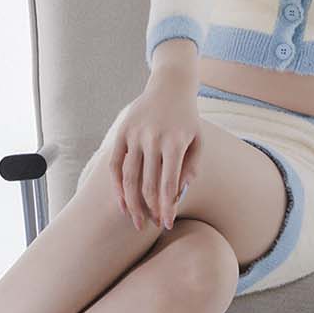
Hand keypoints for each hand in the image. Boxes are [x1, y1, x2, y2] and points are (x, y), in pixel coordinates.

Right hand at [109, 79, 202, 230]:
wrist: (170, 86)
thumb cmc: (187, 119)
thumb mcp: (198, 140)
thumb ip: (191, 168)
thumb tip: (177, 195)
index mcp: (174, 143)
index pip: (168, 184)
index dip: (167, 207)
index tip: (168, 224)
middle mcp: (153, 139)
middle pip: (148, 185)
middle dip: (151, 209)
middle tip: (155, 225)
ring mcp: (134, 136)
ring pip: (129, 178)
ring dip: (132, 204)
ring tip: (136, 221)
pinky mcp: (121, 133)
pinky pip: (115, 165)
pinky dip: (117, 186)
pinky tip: (122, 203)